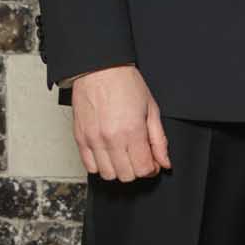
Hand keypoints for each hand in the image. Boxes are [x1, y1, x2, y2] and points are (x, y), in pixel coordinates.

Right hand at [70, 64, 170, 181]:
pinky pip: (89, 167)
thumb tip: (164, 162)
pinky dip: (100, 166)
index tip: (152, 162)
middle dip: (136, 169)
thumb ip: (159, 139)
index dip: (151, 169)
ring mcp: (93, 140)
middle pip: (126, 176)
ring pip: (107, 174)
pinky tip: (108, 154)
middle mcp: (111, 139)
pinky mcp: (80, 138)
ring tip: (123, 155)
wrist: (99, 69)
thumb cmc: (125, 83)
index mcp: (132, 131)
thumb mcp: (151, 109)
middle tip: (139, 156)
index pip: (143, 169)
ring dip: (118, 169)